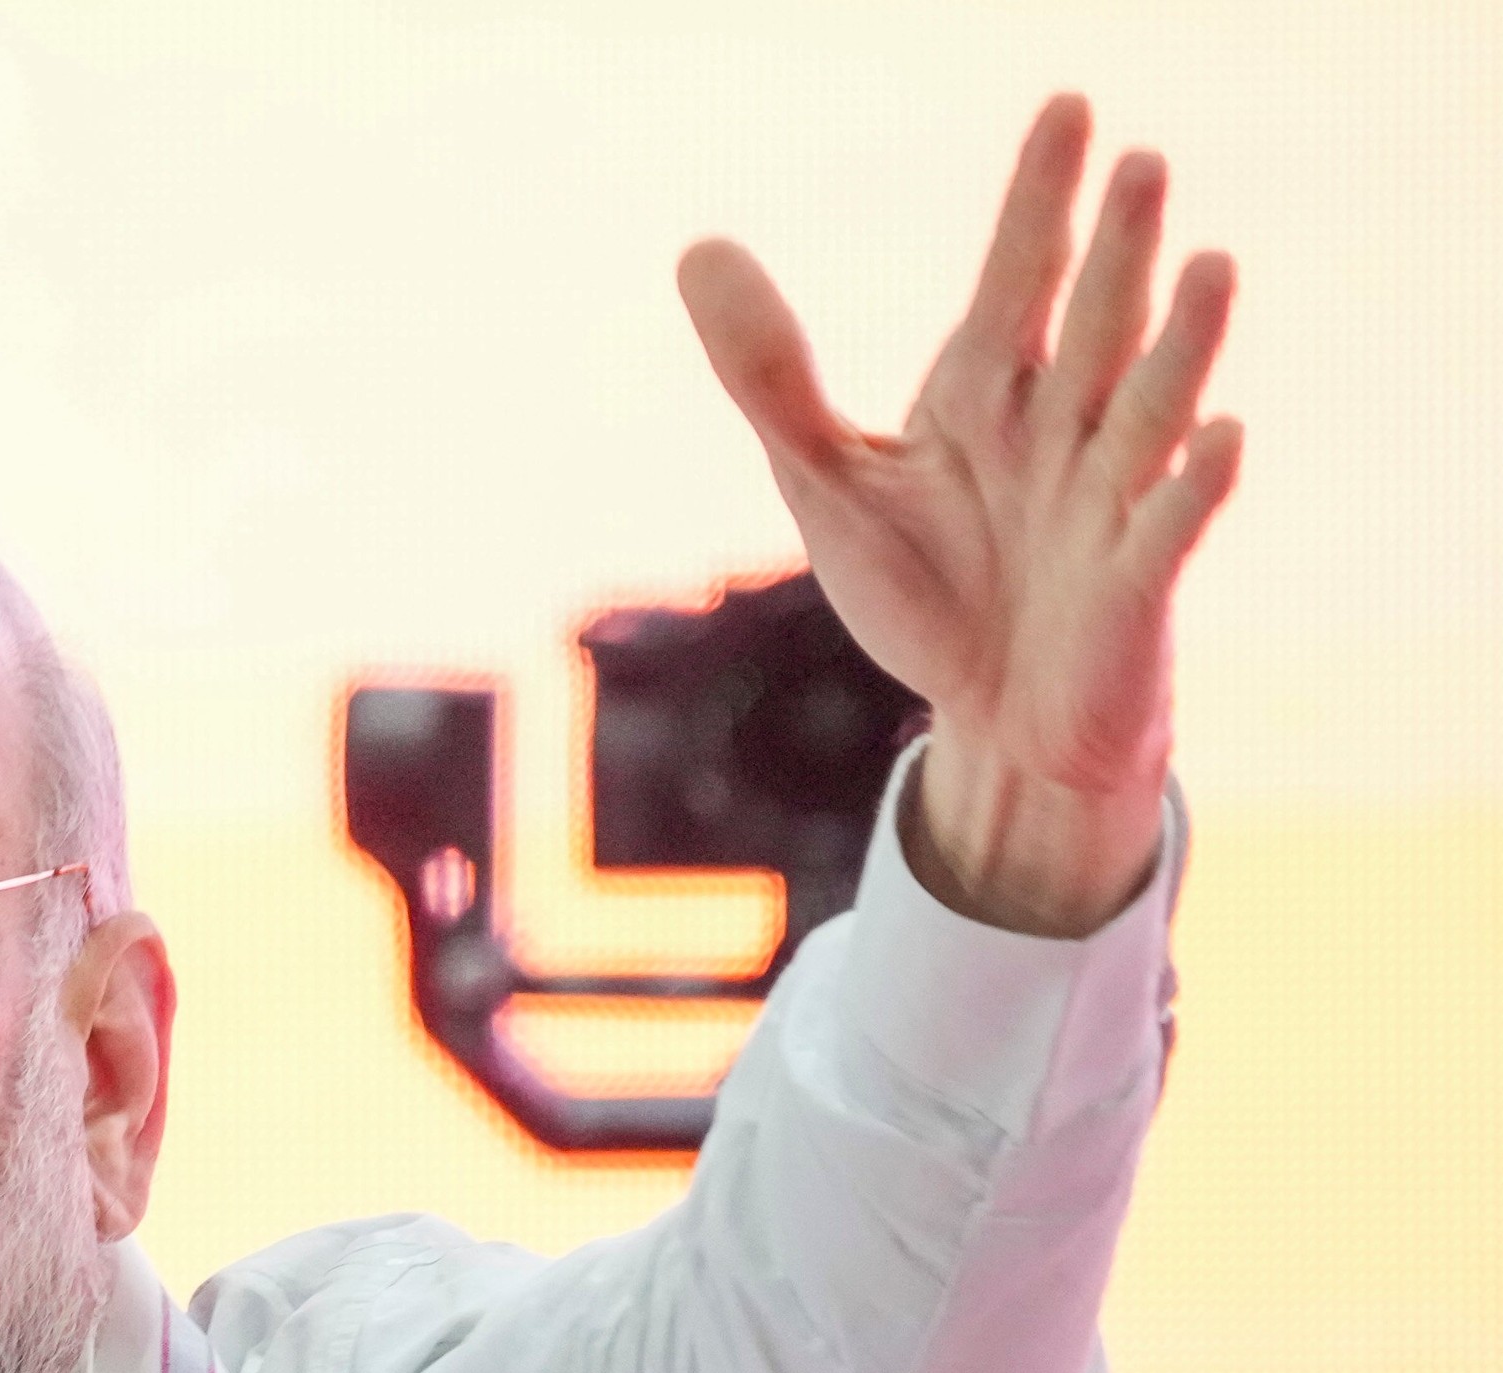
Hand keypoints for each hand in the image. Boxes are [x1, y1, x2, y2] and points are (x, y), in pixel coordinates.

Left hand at [680, 95, 1239, 935]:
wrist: (992, 721)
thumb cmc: (926, 590)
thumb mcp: (825, 479)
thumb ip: (770, 373)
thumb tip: (699, 245)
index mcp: (985, 397)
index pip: (1017, 280)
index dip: (1039, 200)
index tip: (1069, 106)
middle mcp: (1060, 433)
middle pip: (1093, 325)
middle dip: (1115, 250)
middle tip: (1141, 161)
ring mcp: (1105, 505)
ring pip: (1149, 409)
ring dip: (1180, 343)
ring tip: (1210, 262)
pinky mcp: (1129, 586)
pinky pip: (1166, 531)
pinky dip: (1191, 488)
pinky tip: (1218, 435)